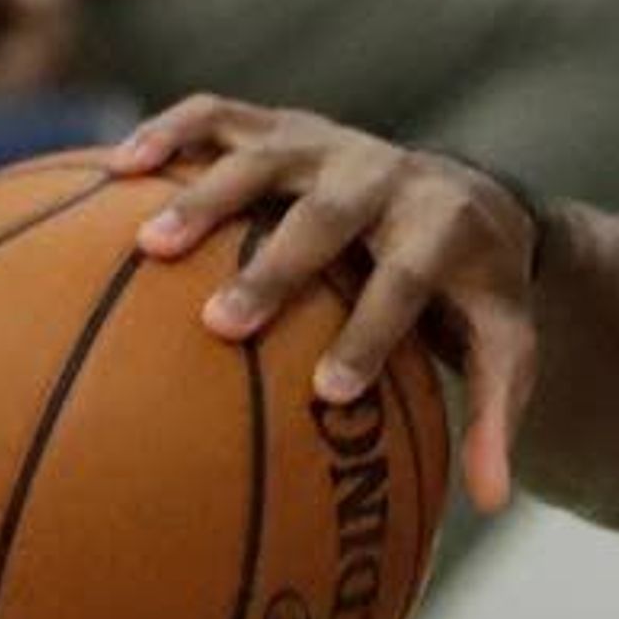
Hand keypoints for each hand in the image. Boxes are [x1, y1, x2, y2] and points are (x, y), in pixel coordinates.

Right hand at [115, 99, 536, 512]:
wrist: (470, 196)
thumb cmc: (473, 294)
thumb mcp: (504, 349)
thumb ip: (499, 417)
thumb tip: (491, 502)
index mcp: (446, 228)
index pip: (406, 282)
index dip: (371, 332)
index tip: (331, 391)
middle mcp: (388, 174)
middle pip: (330, 216)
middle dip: (278, 268)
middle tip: (222, 325)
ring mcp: (330, 142)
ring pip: (266, 158)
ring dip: (206, 198)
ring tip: (148, 247)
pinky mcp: (283, 125)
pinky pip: (219, 117)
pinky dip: (169, 133)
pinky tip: (115, 171)